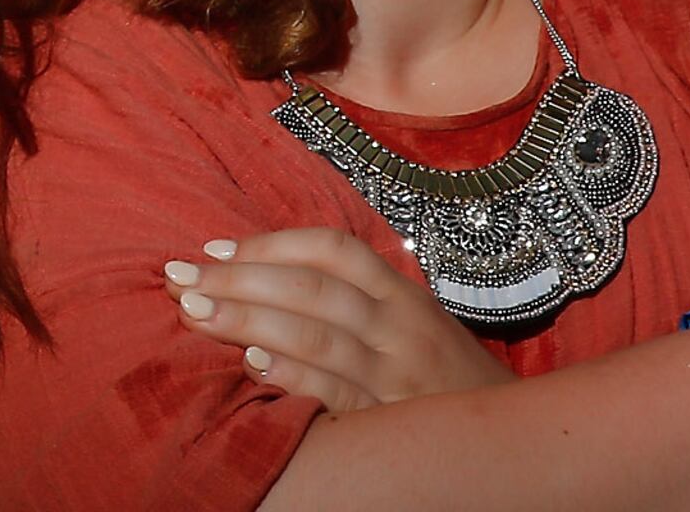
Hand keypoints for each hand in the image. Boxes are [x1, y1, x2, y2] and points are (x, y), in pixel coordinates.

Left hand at [163, 230, 513, 412]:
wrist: (510, 444)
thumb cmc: (441, 377)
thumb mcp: (408, 325)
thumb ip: (351, 300)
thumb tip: (258, 276)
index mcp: (402, 294)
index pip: (332, 249)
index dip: (269, 245)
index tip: (213, 250)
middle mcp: (401, 327)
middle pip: (313, 289)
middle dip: (240, 279)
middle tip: (180, 278)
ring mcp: (399, 375)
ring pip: (318, 335)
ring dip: (249, 320)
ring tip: (196, 313)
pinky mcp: (393, 422)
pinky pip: (338, 392)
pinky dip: (294, 375)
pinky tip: (253, 365)